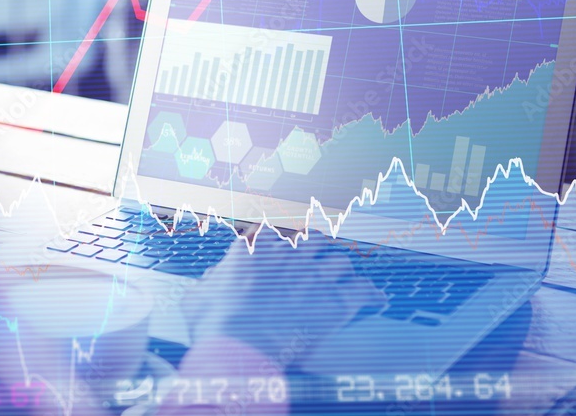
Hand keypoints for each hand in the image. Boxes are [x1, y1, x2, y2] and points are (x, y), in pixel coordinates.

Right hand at [181, 225, 383, 367]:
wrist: (238, 344)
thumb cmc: (213, 322)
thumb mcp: (198, 296)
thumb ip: (210, 281)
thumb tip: (213, 279)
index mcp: (256, 247)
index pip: (274, 232)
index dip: (280, 241)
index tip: (281, 248)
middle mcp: (289, 254)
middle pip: (315, 240)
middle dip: (318, 249)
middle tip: (318, 261)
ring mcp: (315, 275)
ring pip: (341, 262)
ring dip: (342, 271)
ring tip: (344, 280)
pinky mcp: (336, 301)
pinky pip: (364, 291)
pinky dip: (372, 296)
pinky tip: (377, 300)